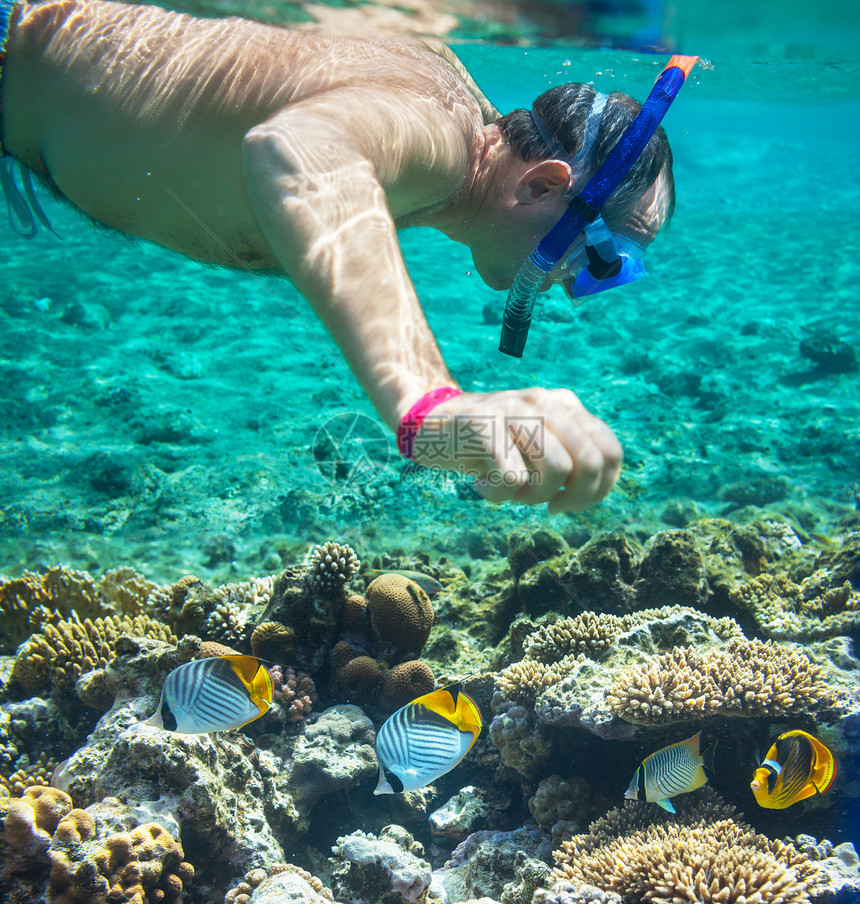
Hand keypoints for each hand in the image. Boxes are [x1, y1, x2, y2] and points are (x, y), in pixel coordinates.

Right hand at [410, 388, 622, 512]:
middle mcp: (545, 401)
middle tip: (545, 506)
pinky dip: (496, 495)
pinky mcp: (485, 424)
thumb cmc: (485, 447)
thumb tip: (596, 490)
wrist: (429, 424)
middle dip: (572, 499)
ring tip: (507, 490)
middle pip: (590, 463)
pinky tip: (480, 483)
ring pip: (557, 470)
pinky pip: (512, 478)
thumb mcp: (534, 447)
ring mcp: (515, 409)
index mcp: (565, 405)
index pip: (611, 452)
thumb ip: (569, 457)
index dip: (598, 490)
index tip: (566, 502)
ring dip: (532, 497)